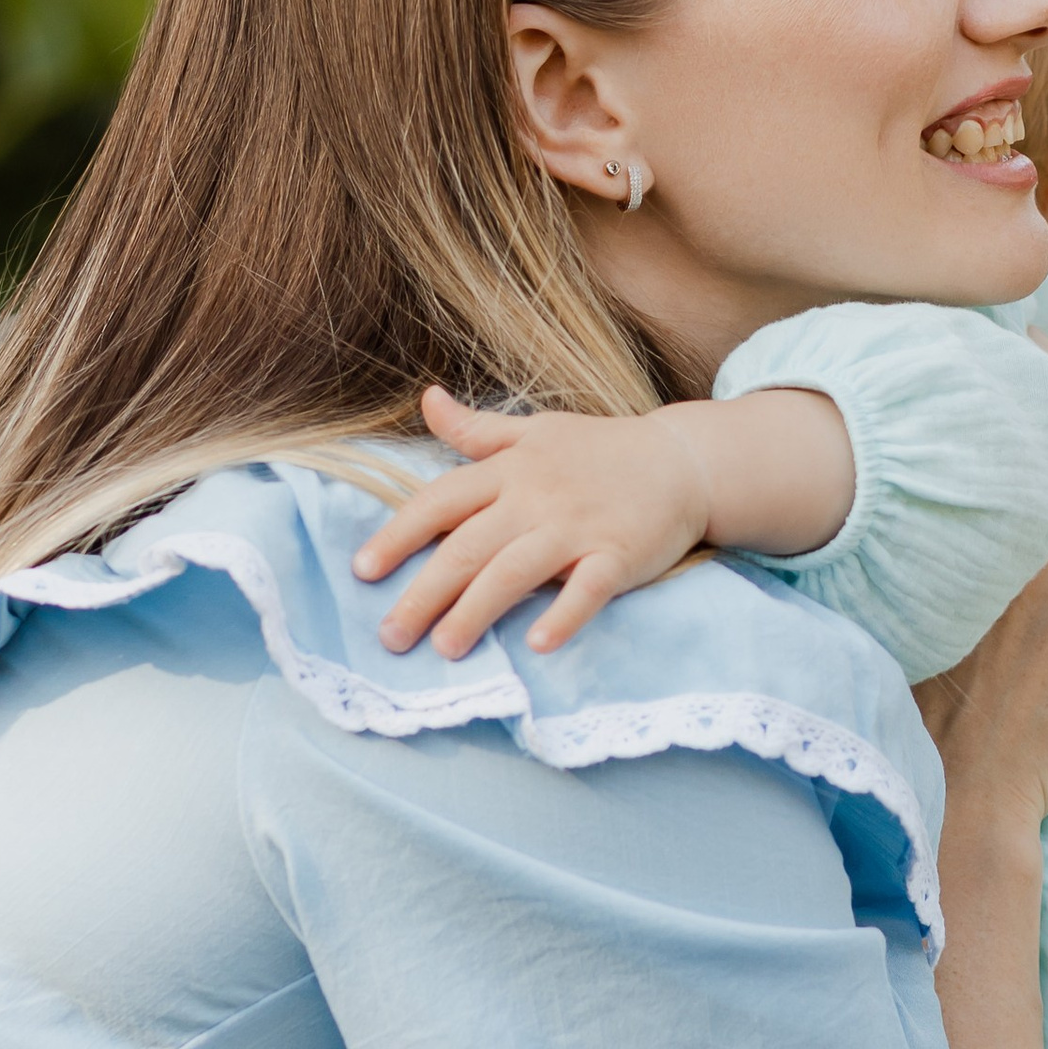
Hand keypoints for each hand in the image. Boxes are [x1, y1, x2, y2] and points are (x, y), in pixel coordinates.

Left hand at [353, 389, 713, 659]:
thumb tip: (427, 399)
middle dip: (425, 593)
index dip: (398, 535)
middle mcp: (536, 498)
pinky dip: (564, 615)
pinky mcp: (619, 554)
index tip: (363, 571)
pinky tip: (537, 645)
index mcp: (510, 470)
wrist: (684, 461)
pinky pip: (588, 588)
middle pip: (467, 547)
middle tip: (391, 636)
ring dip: (477, 611)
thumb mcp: (536, 430)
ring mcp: (578, 527)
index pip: (440, 501)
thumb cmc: (603, 450)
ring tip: (445, 649)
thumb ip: (478, 429)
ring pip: (515, 571)